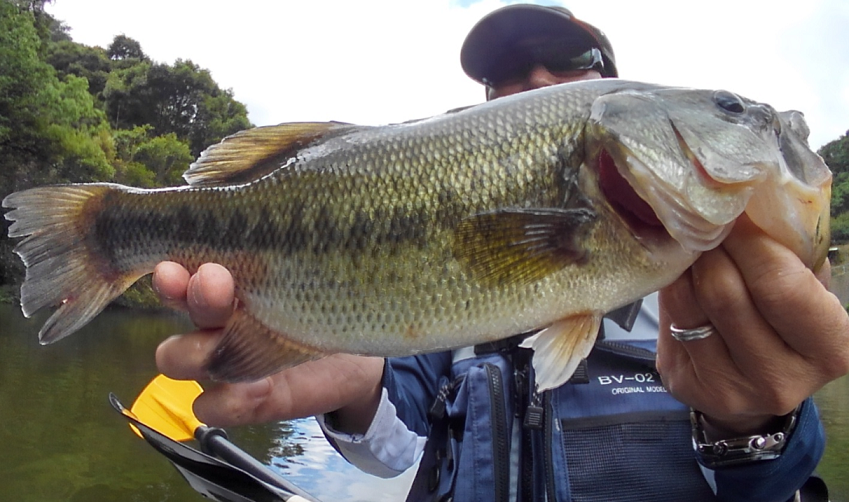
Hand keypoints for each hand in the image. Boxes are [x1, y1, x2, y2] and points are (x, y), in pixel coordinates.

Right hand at [152, 262, 384, 432]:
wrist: (362, 344)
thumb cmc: (333, 291)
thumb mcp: (318, 266)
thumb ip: (295, 250)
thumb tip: (286, 213)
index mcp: (229, 276)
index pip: (183, 269)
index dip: (174, 271)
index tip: (177, 265)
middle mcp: (219, 316)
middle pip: (179, 310)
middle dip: (191, 297)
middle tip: (215, 281)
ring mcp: (228, 359)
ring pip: (177, 359)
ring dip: (197, 351)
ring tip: (234, 340)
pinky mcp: (247, 399)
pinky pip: (212, 407)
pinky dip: (228, 399)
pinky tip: (257, 387)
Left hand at [656, 215, 848, 437]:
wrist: (754, 383)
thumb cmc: (786, 322)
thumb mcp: (808, 289)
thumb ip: (791, 254)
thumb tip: (753, 204)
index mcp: (827, 349)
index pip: (781, 287)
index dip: (752, 243)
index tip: (735, 215)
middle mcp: (779, 380)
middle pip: (726, 295)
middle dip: (711, 250)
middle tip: (706, 225)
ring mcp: (728, 389)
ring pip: (689, 306)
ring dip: (685, 266)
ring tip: (691, 246)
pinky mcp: (685, 384)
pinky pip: (669, 321)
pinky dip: (671, 289)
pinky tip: (679, 276)